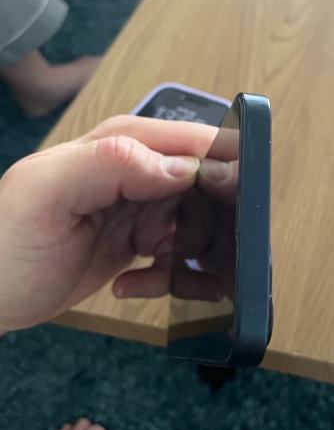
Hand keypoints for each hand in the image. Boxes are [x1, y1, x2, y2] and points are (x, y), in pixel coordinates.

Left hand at [0, 115, 214, 330]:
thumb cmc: (5, 244)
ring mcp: (142, 208)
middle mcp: (140, 171)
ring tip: (145, 272)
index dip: (217, 175)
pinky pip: (181, 259)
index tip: (216, 213)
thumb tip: (184, 167)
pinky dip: (169, 279)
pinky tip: (132, 286)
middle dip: (201, 225)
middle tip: (168, 249)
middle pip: (208, 190)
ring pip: (200, 228)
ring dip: (185, 258)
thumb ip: (112, 163)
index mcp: (123, 144)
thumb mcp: (48, 193)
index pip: (196, 143)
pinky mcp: (141, 242)